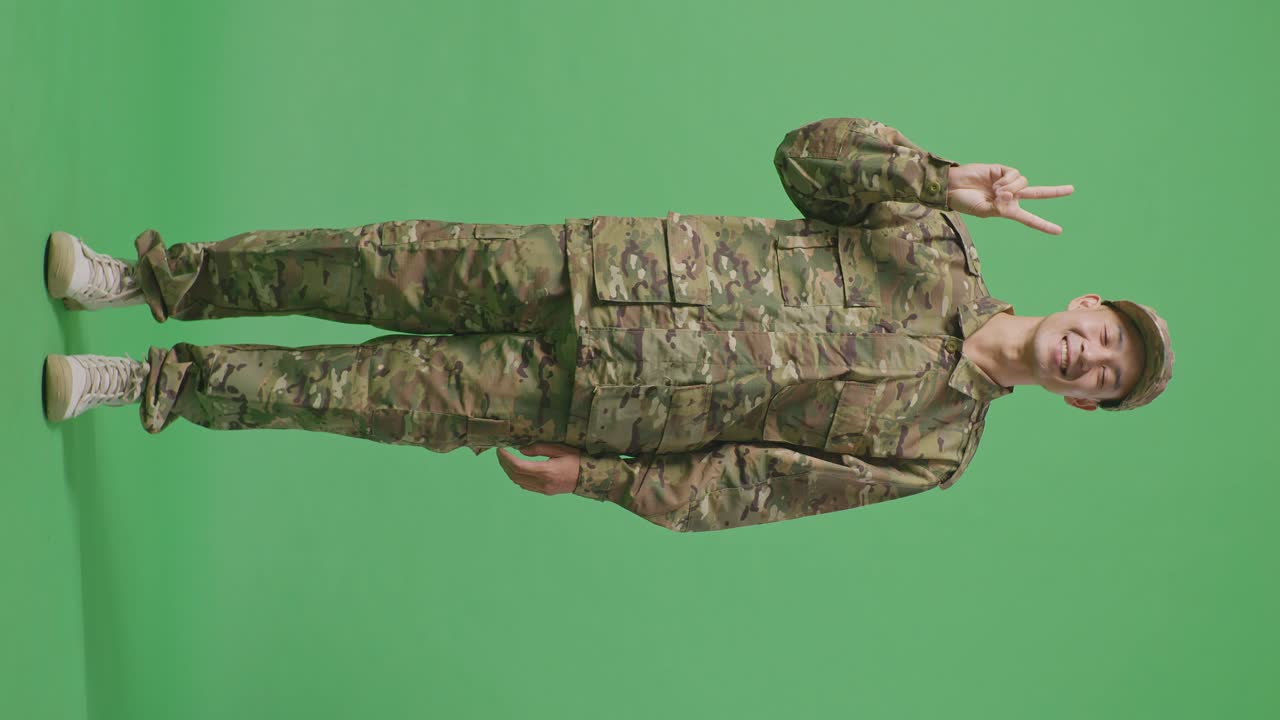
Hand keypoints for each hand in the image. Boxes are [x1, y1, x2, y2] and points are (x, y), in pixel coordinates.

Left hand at [495, 443, 580, 495]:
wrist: (590, 478)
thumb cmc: (577, 460)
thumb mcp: (560, 449)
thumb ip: (539, 449)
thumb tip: (521, 450)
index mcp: (545, 471)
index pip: (518, 466)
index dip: (506, 458)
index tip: (500, 448)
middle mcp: (542, 483)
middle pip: (514, 475)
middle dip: (504, 463)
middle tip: (499, 452)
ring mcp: (543, 489)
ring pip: (518, 482)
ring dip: (508, 471)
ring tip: (505, 459)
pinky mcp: (545, 492)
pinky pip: (525, 486)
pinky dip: (516, 477)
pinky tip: (516, 468)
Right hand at [946, 164, 1073, 234]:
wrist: (952, 187)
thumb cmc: (964, 202)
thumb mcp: (982, 211)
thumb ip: (999, 207)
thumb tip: (1011, 196)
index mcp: (1007, 210)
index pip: (1029, 219)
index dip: (1043, 225)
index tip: (1059, 231)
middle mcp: (1010, 196)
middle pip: (1037, 193)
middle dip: (1054, 192)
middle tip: (1072, 190)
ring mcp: (1007, 182)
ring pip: (1024, 184)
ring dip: (1011, 189)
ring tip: (996, 192)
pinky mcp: (1002, 170)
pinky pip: (1015, 175)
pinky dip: (1008, 181)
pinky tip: (996, 184)